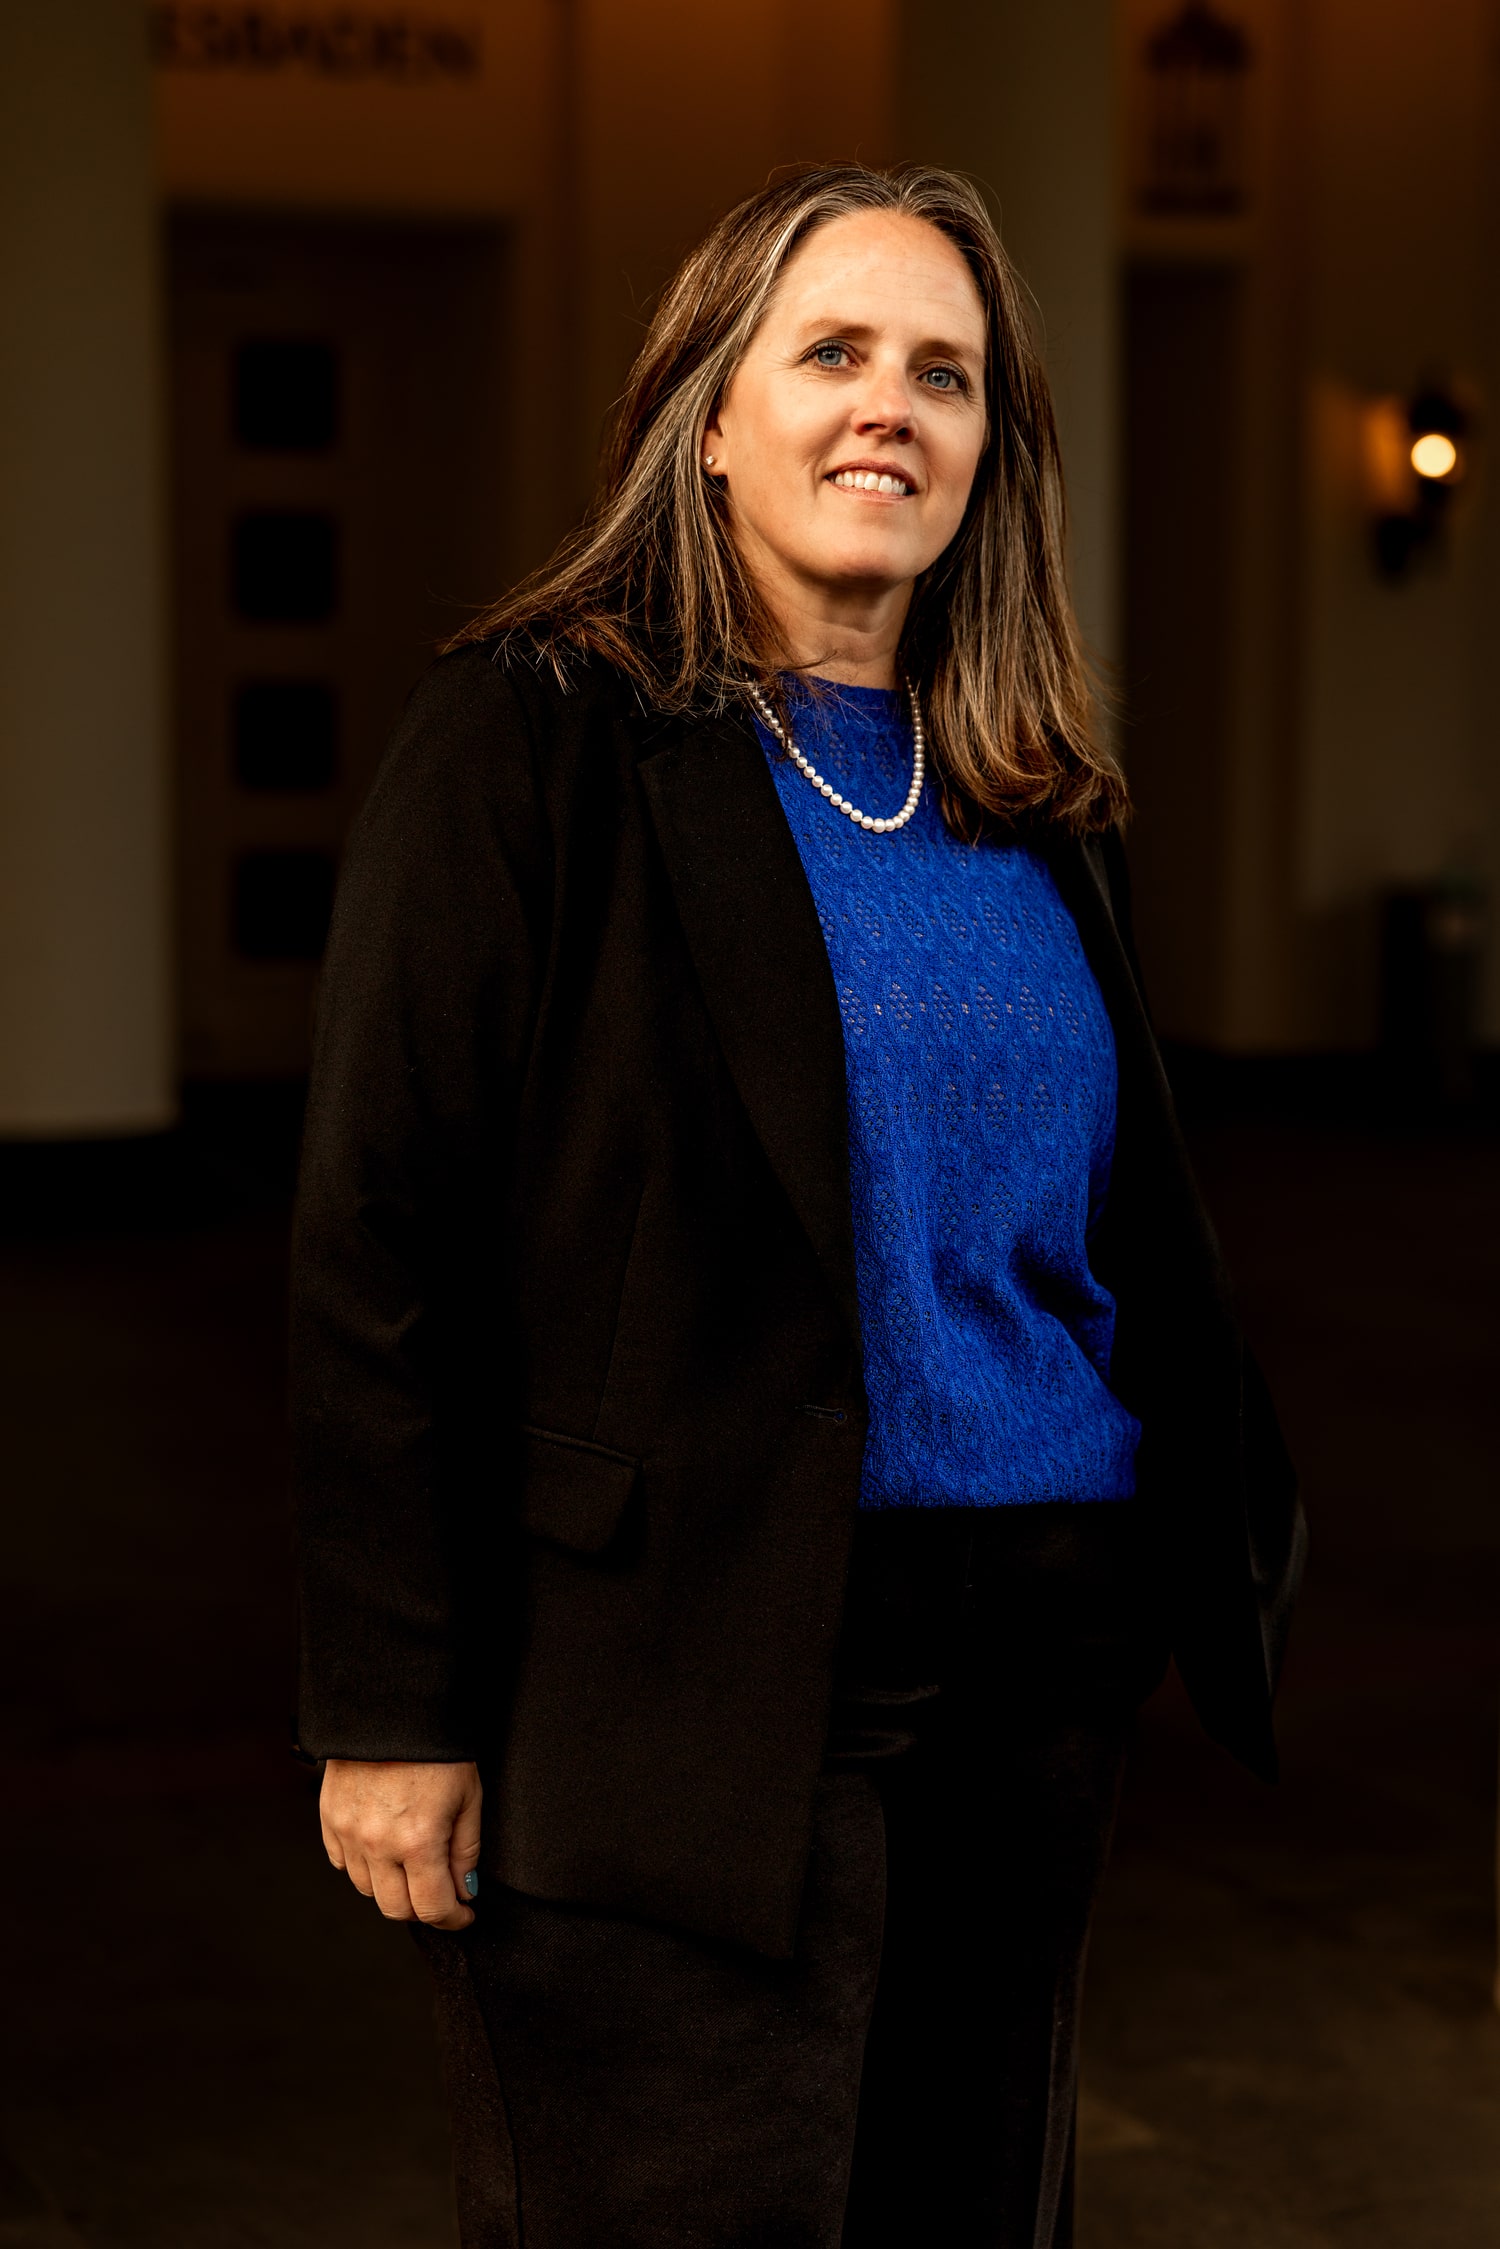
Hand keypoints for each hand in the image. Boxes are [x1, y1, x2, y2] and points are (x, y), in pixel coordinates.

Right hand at [319, 1758, 481, 1929]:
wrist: (392, 1708)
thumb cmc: (437, 1748)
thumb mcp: (468, 1796)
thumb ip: (466, 1851)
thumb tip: (464, 1891)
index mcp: (418, 1841)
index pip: (431, 1908)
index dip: (453, 1918)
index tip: (463, 1914)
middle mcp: (377, 1845)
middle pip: (395, 1909)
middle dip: (422, 1907)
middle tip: (439, 1890)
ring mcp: (348, 1833)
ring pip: (367, 1889)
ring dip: (392, 1886)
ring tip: (411, 1860)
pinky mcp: (329, 1819)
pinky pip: (343, 1863)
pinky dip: (364, 1864)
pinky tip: (383, 1845)